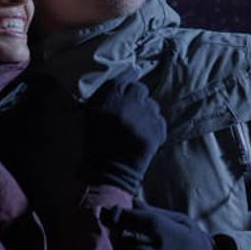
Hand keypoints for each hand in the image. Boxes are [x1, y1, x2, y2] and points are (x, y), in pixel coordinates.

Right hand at [78, 68, 166, 192]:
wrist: (108, 173)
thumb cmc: (95, 144)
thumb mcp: (90, 115)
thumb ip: (104, 95)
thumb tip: (124, 76)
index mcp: (109, 99)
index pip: (126, 77)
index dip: (128, 79)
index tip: (129, 82)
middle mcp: (129, 105)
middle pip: (140, 89)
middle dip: (137, 97)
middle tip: (131, 109)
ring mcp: (145, 118)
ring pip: (152, 104)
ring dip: (146, 112)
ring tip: (137, 125)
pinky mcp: (157, 132)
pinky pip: (160, 120)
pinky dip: (154, 126)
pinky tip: (143, 135)